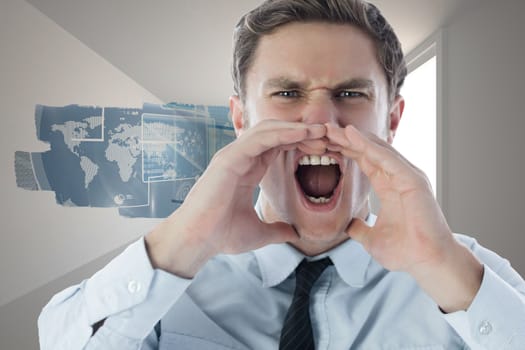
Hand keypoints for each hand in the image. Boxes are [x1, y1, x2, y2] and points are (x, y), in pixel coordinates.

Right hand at [146, 120, 326, 277]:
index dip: (302, 144)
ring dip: (296, 129)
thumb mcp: (259, 232)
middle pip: (277, 134)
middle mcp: (242, 157)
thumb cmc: (221, 235)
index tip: (325, 149)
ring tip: (320, 131)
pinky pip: (260, 138)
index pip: (279, 146)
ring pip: (269, 130)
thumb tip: (294, 234)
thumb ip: (277, 230)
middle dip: (303, 133)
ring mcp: (234, 155)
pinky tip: (302, 134)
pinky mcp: (229, 158)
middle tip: (328, 136)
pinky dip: (282, 133)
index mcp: (249, 169)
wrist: (198, 241)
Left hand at [326, 124, 482, 311]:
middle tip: (324, 129)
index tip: (325, 142)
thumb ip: (360, 229)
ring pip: (377, 150)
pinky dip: (369, 146)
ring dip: (354, 138)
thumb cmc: (406, 251)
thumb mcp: (372, 239)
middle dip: (346, 139)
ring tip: (333, 128)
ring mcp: (407, 176)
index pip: (364, 160)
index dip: (345, 150)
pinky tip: (353, 136)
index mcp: (388, 186)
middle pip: (368, 150)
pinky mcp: (413, 180)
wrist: (427, 263)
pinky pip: (387, 158)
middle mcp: (398, 177)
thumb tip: (349, 226)